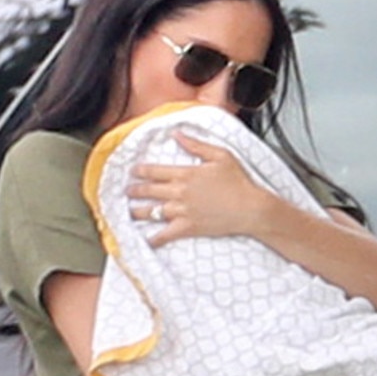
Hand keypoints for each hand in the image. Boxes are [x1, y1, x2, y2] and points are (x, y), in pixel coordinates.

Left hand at [127, 131, 269, 247]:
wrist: (250, 208)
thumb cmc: (239, 182)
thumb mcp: (220, 155)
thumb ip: (196, 145)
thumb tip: (177, 134)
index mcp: (185, 173)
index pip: (154, 171)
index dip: (140, 171)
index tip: (133, 171)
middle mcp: (179, 192)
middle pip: (148, 191)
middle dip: (134, 190)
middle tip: (126, 191)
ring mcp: (182, 211)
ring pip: (152, 212)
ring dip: (137, 212)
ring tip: (129, 212)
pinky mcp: (188, 227)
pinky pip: (165, 234)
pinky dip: (153, 238)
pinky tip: (146, 241)